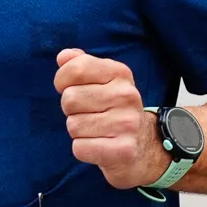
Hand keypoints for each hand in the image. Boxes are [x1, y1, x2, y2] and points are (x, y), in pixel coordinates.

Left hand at [56, 49, 165, 189]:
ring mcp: (127, 123)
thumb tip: (64, 56)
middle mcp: (127, 95)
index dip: (63, 81)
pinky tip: (99, 145)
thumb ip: (80, 64)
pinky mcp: (124, 150)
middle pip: (70, 99)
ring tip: (97, 130)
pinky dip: (83, 149)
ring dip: (79, 131)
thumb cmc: (112, 109)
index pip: (75, 68)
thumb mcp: (101, 80)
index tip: (74, 88)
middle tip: (90, 114)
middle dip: (72, 110)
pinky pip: (80, 148)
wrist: (143, 144)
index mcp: (120, 73)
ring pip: (73, 125)